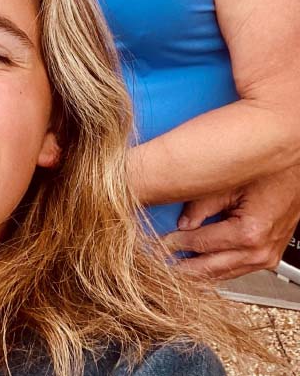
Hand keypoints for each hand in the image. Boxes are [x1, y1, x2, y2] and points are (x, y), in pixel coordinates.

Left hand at [162, 166, 299, 279]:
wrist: (297, 173)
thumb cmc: (271, 171)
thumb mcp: (229, 183)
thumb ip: (201, 204)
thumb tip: (181, 222)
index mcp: (249, 233)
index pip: (201, 244)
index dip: (176, 244)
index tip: (158, 244)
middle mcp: (260, 251)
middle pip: (212, 268)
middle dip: (184, 267)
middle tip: (160, 265)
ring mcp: (267, 257)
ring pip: (224, 274)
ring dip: (199, 273)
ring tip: (175, 269)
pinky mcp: (269, 256)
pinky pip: (237, 269)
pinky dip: (217, 269)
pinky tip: (200, 266)